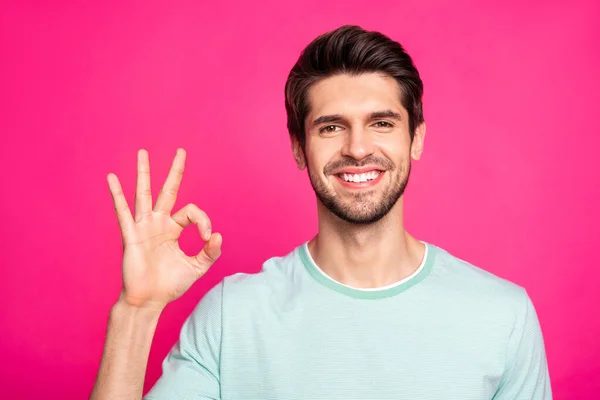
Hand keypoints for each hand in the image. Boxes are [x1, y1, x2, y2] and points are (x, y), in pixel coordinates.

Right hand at [106, 148, 221, 310]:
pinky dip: (117, 195)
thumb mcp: (196, 267)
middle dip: (175, 171)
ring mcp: (143, 227)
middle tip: (181, 151)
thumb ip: (210, 253)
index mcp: (173, 229)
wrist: (149, 301)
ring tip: (143, 153)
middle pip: (167, 191)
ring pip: (144, 194)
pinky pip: (123, 212)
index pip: (191, 211)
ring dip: (144, 173)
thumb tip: (218, 235)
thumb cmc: (169, 285)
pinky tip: (112, 178)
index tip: (208, 237)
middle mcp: (158, 223)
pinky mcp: (131, 236)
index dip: (203, 220)